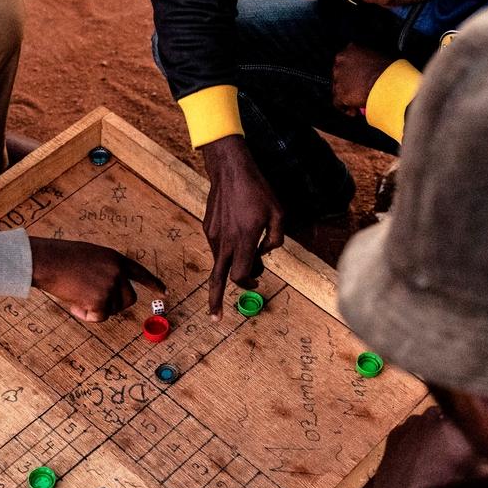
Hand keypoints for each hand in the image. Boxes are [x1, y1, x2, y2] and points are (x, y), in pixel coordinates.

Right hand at [30, 237, 165, 321]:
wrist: (47, 261)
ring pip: (113, 310)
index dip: (153, 283)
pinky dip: (86, 315)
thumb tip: (109, 291)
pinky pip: (99, 317)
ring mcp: (110, 286)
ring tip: (76, 294)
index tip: (164, 292)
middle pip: (129, 299)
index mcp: (116, 259)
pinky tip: (73, 303)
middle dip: (115, 304)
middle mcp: (117, 272)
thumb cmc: (60, 258)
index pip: (140, 273)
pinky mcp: (100, 300)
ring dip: (96, 308)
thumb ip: (104, 269)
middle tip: (95, 302)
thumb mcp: (90, 256)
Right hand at [201, 136, 283, 319]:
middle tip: (215, 316)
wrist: (230, 170)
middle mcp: (225, 241)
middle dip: (214, 301)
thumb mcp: (278, 213)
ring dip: (231, 266)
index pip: (241, 274)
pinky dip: (227, 250)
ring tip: (249, 256)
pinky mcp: (208, 228)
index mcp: (244, 240)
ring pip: (220, 261)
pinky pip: (217, 246)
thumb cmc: (257, 190)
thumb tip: (265, 253)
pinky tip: (239, 235)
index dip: (249, 283)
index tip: (256, 281)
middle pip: (217, 280)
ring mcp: (214, 235)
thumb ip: (276, 239)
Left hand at [332, 43, 394, 115]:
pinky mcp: (339, 93)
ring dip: (347, 96)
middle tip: (357, 91)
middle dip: (347, 84)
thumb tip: (368, 69)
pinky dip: (346, 108)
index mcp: (350, 50)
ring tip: (358, 101)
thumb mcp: (376, 56)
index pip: (344, 62)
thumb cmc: (388, 70)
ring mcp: (338, 78)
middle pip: (339, 76)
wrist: (389, 82)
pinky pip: (338, 103)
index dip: (350, 73)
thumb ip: (366, 60)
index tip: (355, 79)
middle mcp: (340, 62)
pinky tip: (354, 110)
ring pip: (338, 89)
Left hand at [373, 407, 487, 487]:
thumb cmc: (447, 486)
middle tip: (458, 448)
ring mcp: (412, 423)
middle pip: (451, 416)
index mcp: (458, 422)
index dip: (476, 424)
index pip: (472, 413)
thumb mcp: (485, 478)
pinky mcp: (396, 432)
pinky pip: (412, 431)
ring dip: (435, 432)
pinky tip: (421, 456)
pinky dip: (417, 440)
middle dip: (456, 428)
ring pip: (430, 422)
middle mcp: (434, 415)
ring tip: (439, 454)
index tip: (476, 436)